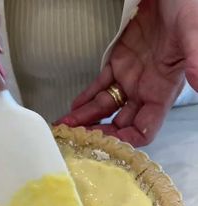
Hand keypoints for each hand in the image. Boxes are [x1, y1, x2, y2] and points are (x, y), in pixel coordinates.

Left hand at [57, 0, 197, 145]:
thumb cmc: (187, 8)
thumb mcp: (193, 34)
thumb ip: (197, 61)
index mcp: (162, 92)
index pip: (144, 130)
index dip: (126, 141)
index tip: (106, 146)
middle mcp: (144, 90)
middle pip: (120, 124)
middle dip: (99, 134)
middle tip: (77, 140)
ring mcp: (130, 78)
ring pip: (106, 107)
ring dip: (87, 119)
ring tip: (66, 127)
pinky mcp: (118, 62)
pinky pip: (100, 85)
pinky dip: (86, 97)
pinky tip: (74, 108)